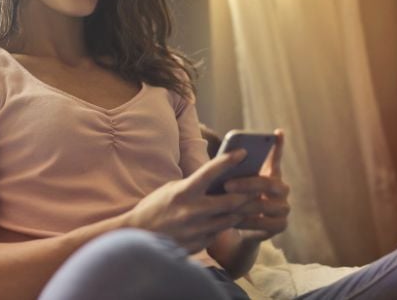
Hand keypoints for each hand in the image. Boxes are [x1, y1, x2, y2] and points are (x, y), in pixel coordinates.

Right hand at [125, 149, 250, 253]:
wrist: (139, 235)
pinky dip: (225, 225)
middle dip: (247, 193)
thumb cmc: (155, 207)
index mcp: (184, 192)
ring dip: (240, 211)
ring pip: (230, 219)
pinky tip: (229, 219)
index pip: (210, 172)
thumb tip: (218, 180)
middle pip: (231, 201)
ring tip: (249, 203)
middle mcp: (192, 211)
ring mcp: (197, 230)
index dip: (228, 160)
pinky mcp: (199, 244)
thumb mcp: (172, 189)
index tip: (243, 152)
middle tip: (257, 186)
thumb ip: (194, 185)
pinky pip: (220, 233)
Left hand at [223, 130, 289, 241]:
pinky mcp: (281, 226)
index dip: (278, 145)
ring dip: (244, 205)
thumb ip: (234, 171)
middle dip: (247, 184)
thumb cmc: (234, 197)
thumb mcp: (232, 181)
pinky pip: (264, 224)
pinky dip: (248, 222)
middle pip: (268, 183)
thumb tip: (225, 158)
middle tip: (226, 184)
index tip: (276, 132)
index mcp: (272, 173)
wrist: (239, 226)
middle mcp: (282, 189)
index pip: (276, 156)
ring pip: (265, 206)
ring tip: (226, 204)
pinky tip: (233, 219)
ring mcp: (284, 208)